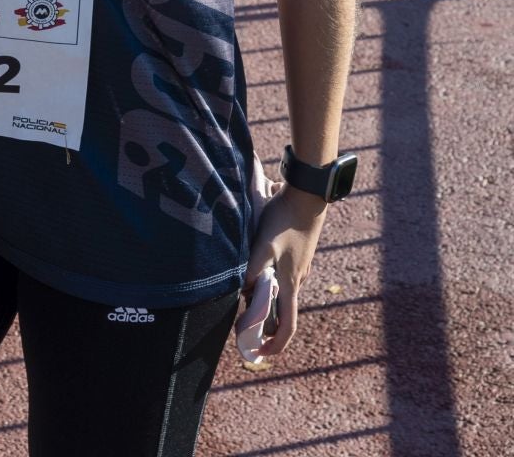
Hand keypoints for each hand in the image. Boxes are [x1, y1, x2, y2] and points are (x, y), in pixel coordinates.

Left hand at [244, 182, 327, 358]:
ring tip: (243, 295)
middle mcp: (298, 280)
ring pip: (281, 291)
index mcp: (291, 284)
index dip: (276, 344)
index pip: (288, 326)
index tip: (261, 353)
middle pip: (282, 311)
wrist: (307, 196)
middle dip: (264, 322)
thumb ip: (253, 269)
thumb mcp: (264, 244)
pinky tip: (255, 268)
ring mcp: (299, 267)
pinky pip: (282, 276)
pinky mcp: (297, 254)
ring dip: (264, 299)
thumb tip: (243, 292)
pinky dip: (269, 281)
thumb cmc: (285, 220)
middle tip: (243, 324)